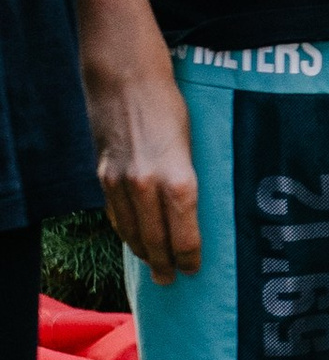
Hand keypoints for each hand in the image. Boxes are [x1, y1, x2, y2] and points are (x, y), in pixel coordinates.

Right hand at [89, 39, 199, 281]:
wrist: (126, 79)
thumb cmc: (171, 106)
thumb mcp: (192, 144)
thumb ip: (189, 180)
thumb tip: (195, 210)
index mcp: (179, 181)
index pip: (185, 236)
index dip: (189, 258)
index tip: (194, 270)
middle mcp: (148, 188)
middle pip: (156, 241)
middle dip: (165, 264)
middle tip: (170, 280)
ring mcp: (121, 184)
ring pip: (131, 232)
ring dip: (142, 252)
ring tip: (153, 265)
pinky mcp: (103, 175)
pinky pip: (114, 214)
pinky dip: (124, 231)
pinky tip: (133, 239)